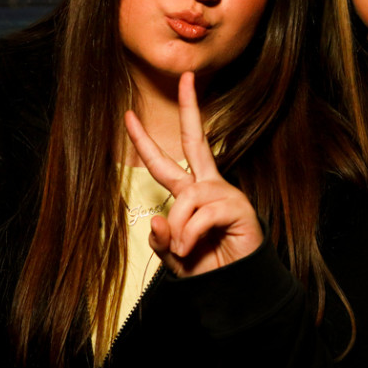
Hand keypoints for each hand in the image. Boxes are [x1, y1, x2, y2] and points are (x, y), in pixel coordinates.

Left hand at [123, 72, 262, 276]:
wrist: (234, 290)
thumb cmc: (206, 269)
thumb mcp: (173, 255)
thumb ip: (162, 239)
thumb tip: (158, 219)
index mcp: (192, 193)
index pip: (166, 161)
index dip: (145, 140)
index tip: (127, 116)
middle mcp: (209, 186)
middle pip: (196, 140)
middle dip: (190, 108)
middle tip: (186, 78)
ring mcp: (225, 195)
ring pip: (188, 196)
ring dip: (178, 227)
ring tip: (183, 250)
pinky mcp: (239, 209)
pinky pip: (202, 214)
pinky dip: (190, 234)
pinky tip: (193, 248)